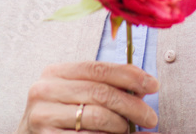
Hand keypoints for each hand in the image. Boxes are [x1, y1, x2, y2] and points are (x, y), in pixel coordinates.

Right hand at [15, 60, 158, 132]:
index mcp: (54, 73)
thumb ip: (102, 86)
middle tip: (151, 117)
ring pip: (97, 117)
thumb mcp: (74, 95)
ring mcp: (43, 116)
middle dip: (132, 105)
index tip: (152, 84)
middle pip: (100, 92)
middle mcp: (44, 90)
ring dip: (122, 126)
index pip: (97, 68)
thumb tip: (143, 85)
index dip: (128, 74)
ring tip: (130, 130)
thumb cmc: (59, 117)